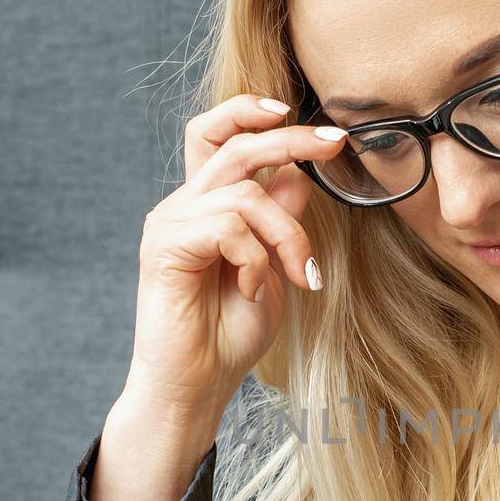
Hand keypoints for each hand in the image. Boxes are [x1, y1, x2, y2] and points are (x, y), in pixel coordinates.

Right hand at [125, 93, 347, 418]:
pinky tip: (252, 290)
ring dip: (286, 234)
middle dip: (291, 139)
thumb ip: (280, 223)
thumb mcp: (273, 271)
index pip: (219, 137)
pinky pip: (228, 227)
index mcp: (206, 206)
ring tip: (298, 275)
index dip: (252, 114)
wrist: (196, 387)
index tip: (305, 119)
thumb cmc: (229, 337)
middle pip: (234, 145)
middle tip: (336, 143)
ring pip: (244, 193)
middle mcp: (183, 206)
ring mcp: (169, 223)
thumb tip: (300, 174)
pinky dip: (255, 259)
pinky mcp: (163, 246)